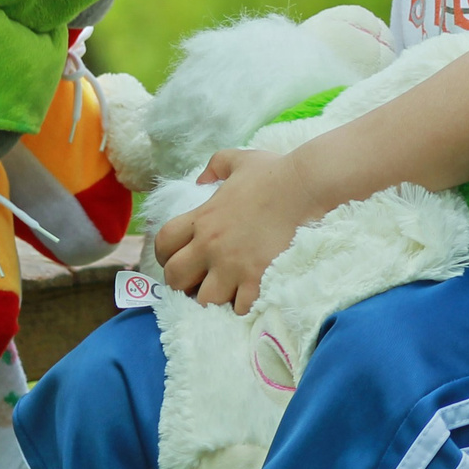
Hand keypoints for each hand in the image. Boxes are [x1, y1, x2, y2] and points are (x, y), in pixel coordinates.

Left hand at [152, 148, 324, 312]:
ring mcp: (233, 265)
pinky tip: (249, 297)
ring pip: (205, 299)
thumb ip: (214, 167)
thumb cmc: (274, 173)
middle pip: (175, 278)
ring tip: (226, 292)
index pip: (163, 243)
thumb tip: (201, 179)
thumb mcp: (237, 160)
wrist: (305, 187)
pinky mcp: (258, 279)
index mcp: (202, 218)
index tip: (176, 258)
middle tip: (198, 281)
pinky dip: (242, 307)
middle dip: (182, 283)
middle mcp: (210, 245)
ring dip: (213, 299)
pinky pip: (239, 308)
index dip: (164, 255)